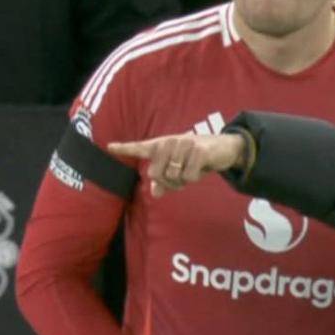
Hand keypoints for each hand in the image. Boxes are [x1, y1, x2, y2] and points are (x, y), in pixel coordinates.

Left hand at [107, 132, 246, 197]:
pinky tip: (202, 167)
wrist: (225, 147)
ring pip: (173, 177)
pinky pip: (188, 176)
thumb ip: (166, 181)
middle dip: (169, 183)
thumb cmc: (198, 159)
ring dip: (184, 181)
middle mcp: (169, 142)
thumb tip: (155, 192)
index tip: (110, 147)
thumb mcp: (181, 170)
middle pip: (156, 174)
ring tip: (193, 170)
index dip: (125, 148)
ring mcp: (183, 145)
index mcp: (162, 145)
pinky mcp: (197, 151)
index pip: (140, 147)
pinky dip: (195, 178)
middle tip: (182, 177)